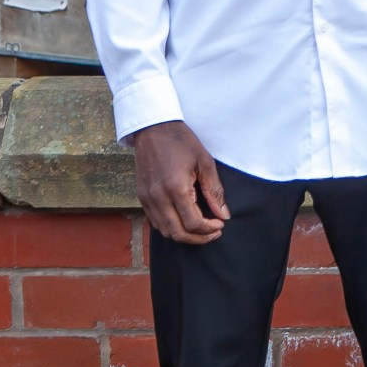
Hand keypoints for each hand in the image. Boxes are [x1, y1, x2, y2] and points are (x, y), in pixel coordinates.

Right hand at [131, 120, 230, 243]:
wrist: (153, 128)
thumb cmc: (181, 141)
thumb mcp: (205, 162)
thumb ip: (214, 191)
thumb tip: (223, 214)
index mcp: (176, 189)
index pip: (193, 223)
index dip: (209, 229)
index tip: (221, 224)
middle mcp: (158, 198)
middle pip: (177, 233)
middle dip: (198, 238)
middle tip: (214, 232)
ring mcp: (147, 199)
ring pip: (165, 231)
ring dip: (184, 235)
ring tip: (201, 228)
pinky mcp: (142, 197)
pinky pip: (155, 221)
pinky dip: (170, 226)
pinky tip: (184, 219)